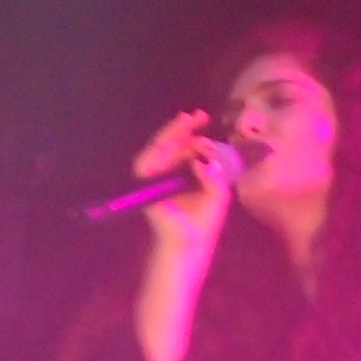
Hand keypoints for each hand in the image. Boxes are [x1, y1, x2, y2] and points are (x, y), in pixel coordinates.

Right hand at [133, 109, 232, 253]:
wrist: (189, 244)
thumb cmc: (203, 221)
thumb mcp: (218, 194)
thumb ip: (215, 174)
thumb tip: (204, 161)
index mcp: (183, 170)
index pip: (183, 144)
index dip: (192, 131)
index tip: (204, 119)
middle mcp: (166, 170)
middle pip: (169, 141)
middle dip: (182, 127)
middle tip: (198, 116)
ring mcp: (153, 176)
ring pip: (159, 147)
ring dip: (175, 136)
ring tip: (191, 129)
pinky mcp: (143, 184)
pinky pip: (146, 162)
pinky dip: (161, 153)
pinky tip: (181, 149)